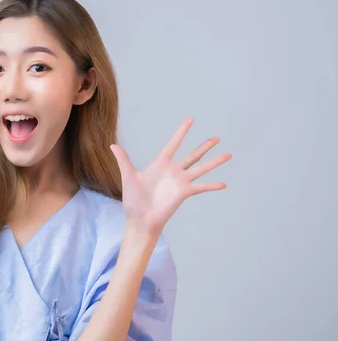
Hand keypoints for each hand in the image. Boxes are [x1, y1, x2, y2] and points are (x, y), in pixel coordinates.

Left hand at [110, 118, 231, 238]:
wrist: (139, 220)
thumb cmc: (133, 201)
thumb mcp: (128, 177)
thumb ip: (124, 160)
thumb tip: (112, 145)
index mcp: (160, 164)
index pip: (173, 144)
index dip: (181, 132)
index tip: (190, 120)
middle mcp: (173, 171)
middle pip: (192, 155)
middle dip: (204, 146)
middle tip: (217, 138)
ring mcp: (180, 182)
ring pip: (201, 168)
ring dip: (214, 162)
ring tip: (228, 155)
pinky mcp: (183, 193)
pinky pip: (200, 187)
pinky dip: (211, 185)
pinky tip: (223, 184)